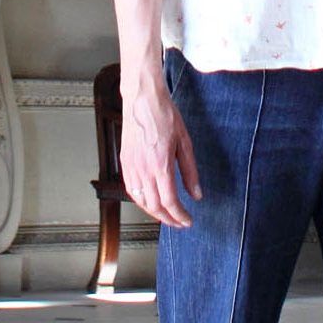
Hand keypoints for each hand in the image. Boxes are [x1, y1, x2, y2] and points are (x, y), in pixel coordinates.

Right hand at [119, 81, 201, 227]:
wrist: (142, 99)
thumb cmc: (164, 115)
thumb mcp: (185, 143)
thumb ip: (190, 171)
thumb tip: (196, 193)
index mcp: (160, 165)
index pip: (170, 202)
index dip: (179, 216)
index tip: (187, 221)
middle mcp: (143, 169)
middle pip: (154, 206)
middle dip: (168, 219)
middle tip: (179, 223)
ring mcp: (131, 166)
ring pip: (140, 201)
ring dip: (154, 213)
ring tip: (166, 216)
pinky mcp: (125, 161)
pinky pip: (131, 189)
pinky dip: (141, 201)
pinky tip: (149, 201)